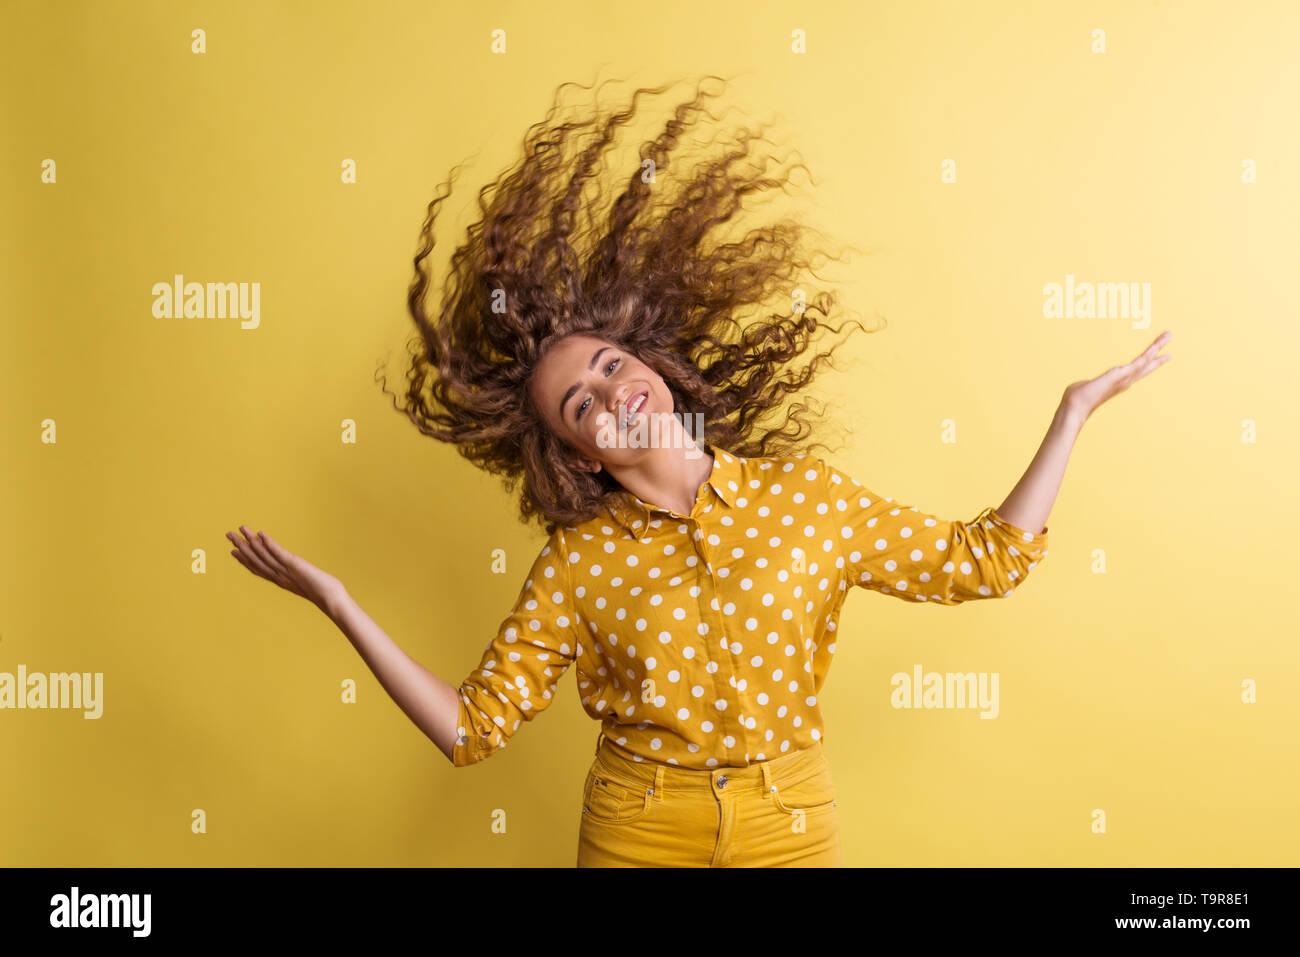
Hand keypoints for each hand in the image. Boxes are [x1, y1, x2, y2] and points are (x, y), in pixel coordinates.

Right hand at [226, 525, 345, 615]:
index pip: (258, 569)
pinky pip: (278, 553)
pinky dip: (269, 543)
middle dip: (241, 547)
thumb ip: (298, 578)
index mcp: (280, 580)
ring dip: (250, 541)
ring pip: (263, 554)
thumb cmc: (322, 592)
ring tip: (241, 529)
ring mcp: (285, 570)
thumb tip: (298, 574)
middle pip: (256, 560)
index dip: (244, 560)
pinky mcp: (294, 564)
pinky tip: (261, 533)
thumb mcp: (305, 584)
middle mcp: (279, 576)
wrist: (330, 598)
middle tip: (229, 535)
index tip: (233, 551)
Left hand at [1062, 330, 1172, 421]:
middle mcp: (1125, 380)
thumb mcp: (1087, 387)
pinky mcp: (1119, 375)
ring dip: (1157, 346)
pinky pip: (1137, 363)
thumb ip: (1091, 384)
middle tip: (1169, 336)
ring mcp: (1124, 378)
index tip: (1163, 355)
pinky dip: (1148, 355)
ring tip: (1168, 334)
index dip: (1151, 362)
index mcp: (1119, 382)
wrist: (1075, 406)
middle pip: (1146, 364)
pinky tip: (1155, 347)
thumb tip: (1085, 385)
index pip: (1138, 369)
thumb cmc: (1078, 398)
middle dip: (1159, 350)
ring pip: (1145, 360)